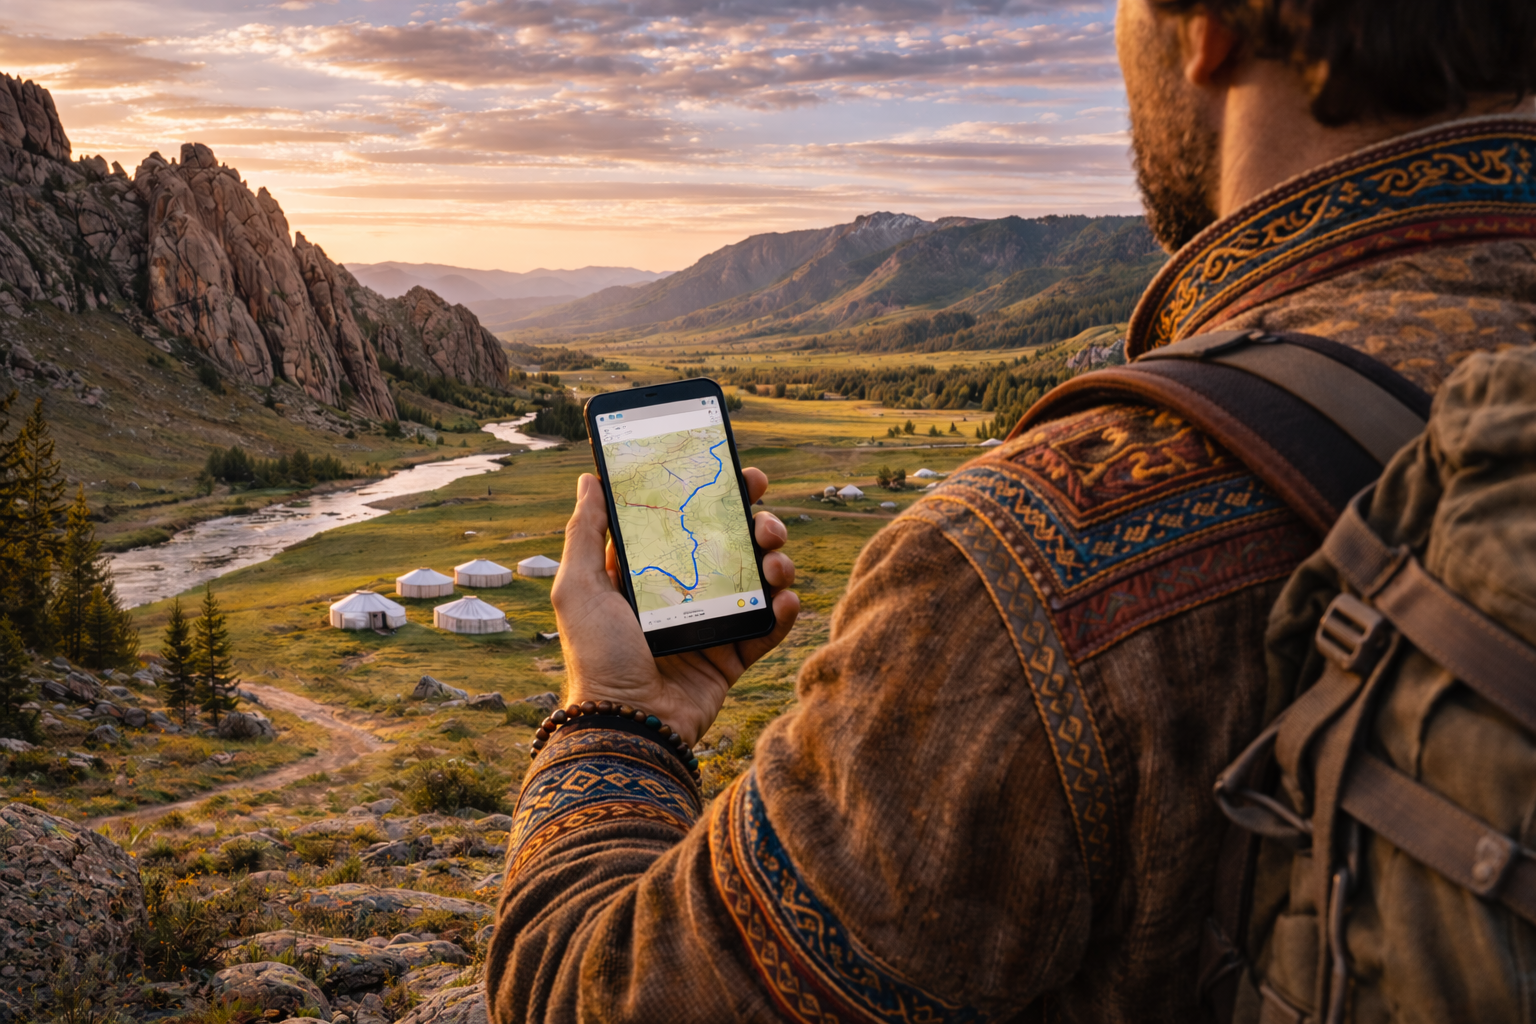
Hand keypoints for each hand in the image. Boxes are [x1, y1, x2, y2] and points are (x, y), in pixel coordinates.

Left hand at [549, 468, 799, 744]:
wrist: (627, 725)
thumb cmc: (596, 657)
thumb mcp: (578, 589)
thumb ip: (585, 533)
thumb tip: (590, 478)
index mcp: (647, 572)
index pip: (687, 521)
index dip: (716, 495)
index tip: (741, 475)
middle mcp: (683, 593)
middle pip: (731, 544)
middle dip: (757, 524)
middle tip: (766, 518)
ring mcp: (711, 625)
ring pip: (757, 580)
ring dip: (776, 563)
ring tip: (775, 565)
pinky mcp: (732, 658)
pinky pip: (769, 628)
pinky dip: (784, 612)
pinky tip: (785, 600)